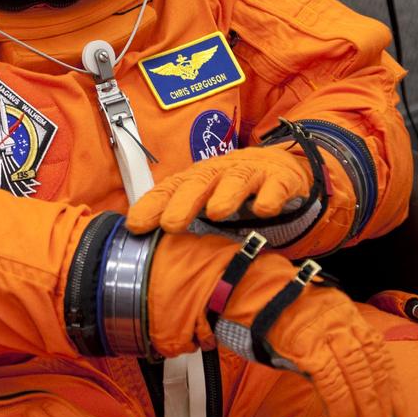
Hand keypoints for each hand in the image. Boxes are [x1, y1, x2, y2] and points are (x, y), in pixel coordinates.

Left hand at [127, 146, 313, 232]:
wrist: (282, 169)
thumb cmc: (235, 189)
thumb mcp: (206, 201)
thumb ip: (182, 220)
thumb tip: (143, 247)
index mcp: (198, 178)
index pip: (170, 187)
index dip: (152, 204)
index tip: (135, 225)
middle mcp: (221, 172)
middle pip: (200, 181)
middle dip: (184, 201)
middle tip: (171, 223)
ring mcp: (251, 173)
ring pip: (237, 179)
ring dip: (226, 194)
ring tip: (216, 212)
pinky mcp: (280, 179)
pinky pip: (275, 186)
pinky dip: (270, 196)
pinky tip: (264, 210)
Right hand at [225, 277, 405, 416]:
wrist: (247, 292)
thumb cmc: (277, 313)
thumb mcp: (314, 327)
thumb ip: (332, 355)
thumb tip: (349, 393)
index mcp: (348, 315)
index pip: (379, 355)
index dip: (392, 389)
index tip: (399, 415)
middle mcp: (342, 321)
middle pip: (371, 368)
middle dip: (381, 407)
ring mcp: (325, 332)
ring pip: (357, 375)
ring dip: (367, 411)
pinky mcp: (306, 345)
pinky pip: (330, 380)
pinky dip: (341, 405)